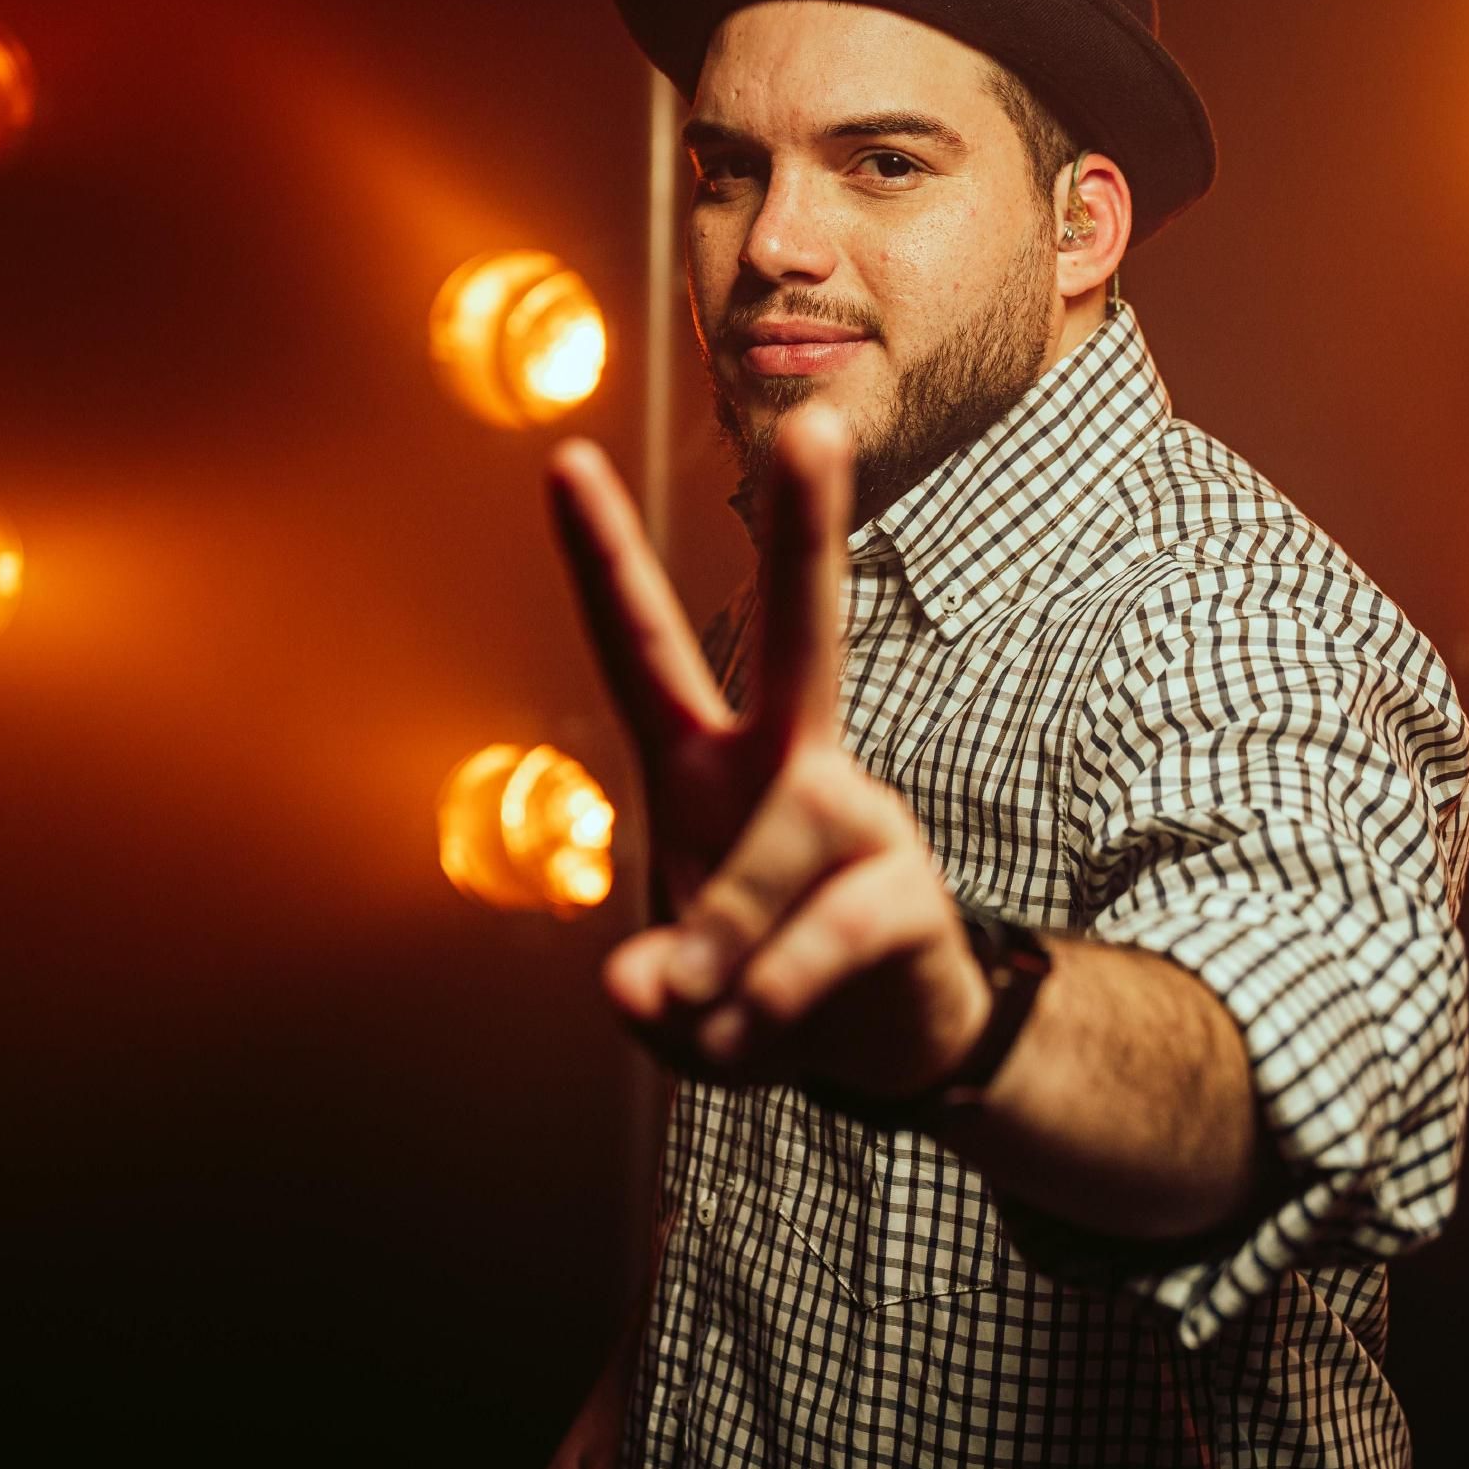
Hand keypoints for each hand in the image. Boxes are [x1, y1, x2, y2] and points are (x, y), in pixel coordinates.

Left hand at [545, 405, 990, 1101]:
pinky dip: (771, 999)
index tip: (564, 457)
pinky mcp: (904, 887)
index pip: (643, 646)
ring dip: (721, 947)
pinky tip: (763, 1023)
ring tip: (713, 1007)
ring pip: (772, 844)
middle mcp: (785, 761)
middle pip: (803, 626)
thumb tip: (648, 986)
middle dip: (806, 527)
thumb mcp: (680, 1004)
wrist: (887, 1045)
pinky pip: (816, 937)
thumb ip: (653, 992)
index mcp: (705, 760)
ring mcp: (853, 814)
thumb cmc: (762, 986)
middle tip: (816, 422)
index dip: (601, 557)